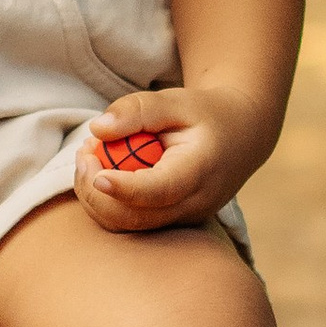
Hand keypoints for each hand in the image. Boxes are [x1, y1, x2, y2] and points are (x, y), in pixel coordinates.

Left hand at [72, 86, 268, 234]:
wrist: (241, 136)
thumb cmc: (207, 114)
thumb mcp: (177, 100)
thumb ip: (138, 110)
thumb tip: (98, 130)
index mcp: (201, 170)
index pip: (159, 190)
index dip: (124, 187)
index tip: (95, 173)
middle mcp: (194, 203)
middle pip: (135, 217)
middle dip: (96, 192)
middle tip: (84, 153)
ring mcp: (183, 219)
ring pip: (127, 226)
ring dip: (96, 197)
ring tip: (90, 157)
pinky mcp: (170, 223)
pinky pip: (130, 223)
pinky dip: (107, 202)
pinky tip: (103, 170)